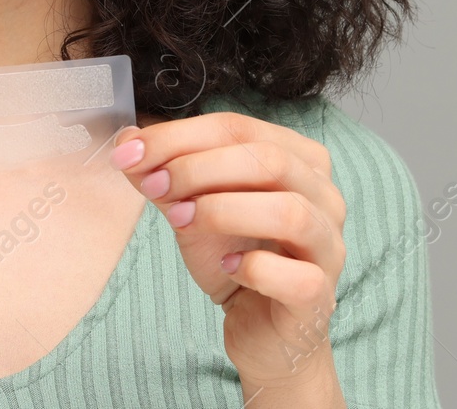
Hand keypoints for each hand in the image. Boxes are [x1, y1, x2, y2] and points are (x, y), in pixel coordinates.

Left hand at [111, 112, 346, 388]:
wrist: (259, 329)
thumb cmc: (234, 257)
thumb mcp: (192, 207)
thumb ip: (165, 174)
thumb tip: (126, 144)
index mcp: (298, 160)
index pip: (238, 128)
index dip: (180, 136)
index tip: (130, 153)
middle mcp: (325, 196)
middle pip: (268, 159)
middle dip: (198, 168)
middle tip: (153, 186)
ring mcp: (329, 246)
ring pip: (290, 211)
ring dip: (223, 210)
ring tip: (179, 220)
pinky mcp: (320, 296)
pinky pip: (298, 277)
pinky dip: (255, 268)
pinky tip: (226, 266)